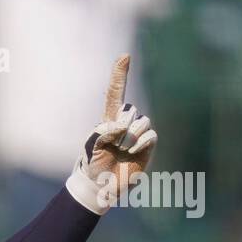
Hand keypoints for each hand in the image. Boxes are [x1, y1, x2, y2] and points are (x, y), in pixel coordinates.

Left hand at [65, 55, 158, 214]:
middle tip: (113, 144)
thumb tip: (121, 125)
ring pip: (142, 122)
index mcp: (109, 119)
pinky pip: (150, 135)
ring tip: (122, 152)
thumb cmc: (93, 165)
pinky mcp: (148, 145)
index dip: (120, 75)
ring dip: (131, 138)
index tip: (124, 56)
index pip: (116, 93)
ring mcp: (138, 133)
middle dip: (122, 125)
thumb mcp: (91, 147)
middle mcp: (126, 123)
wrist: (103, 185)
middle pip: (131, 110)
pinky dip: (141, 144)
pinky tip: (133, 154)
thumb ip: (102, 133)